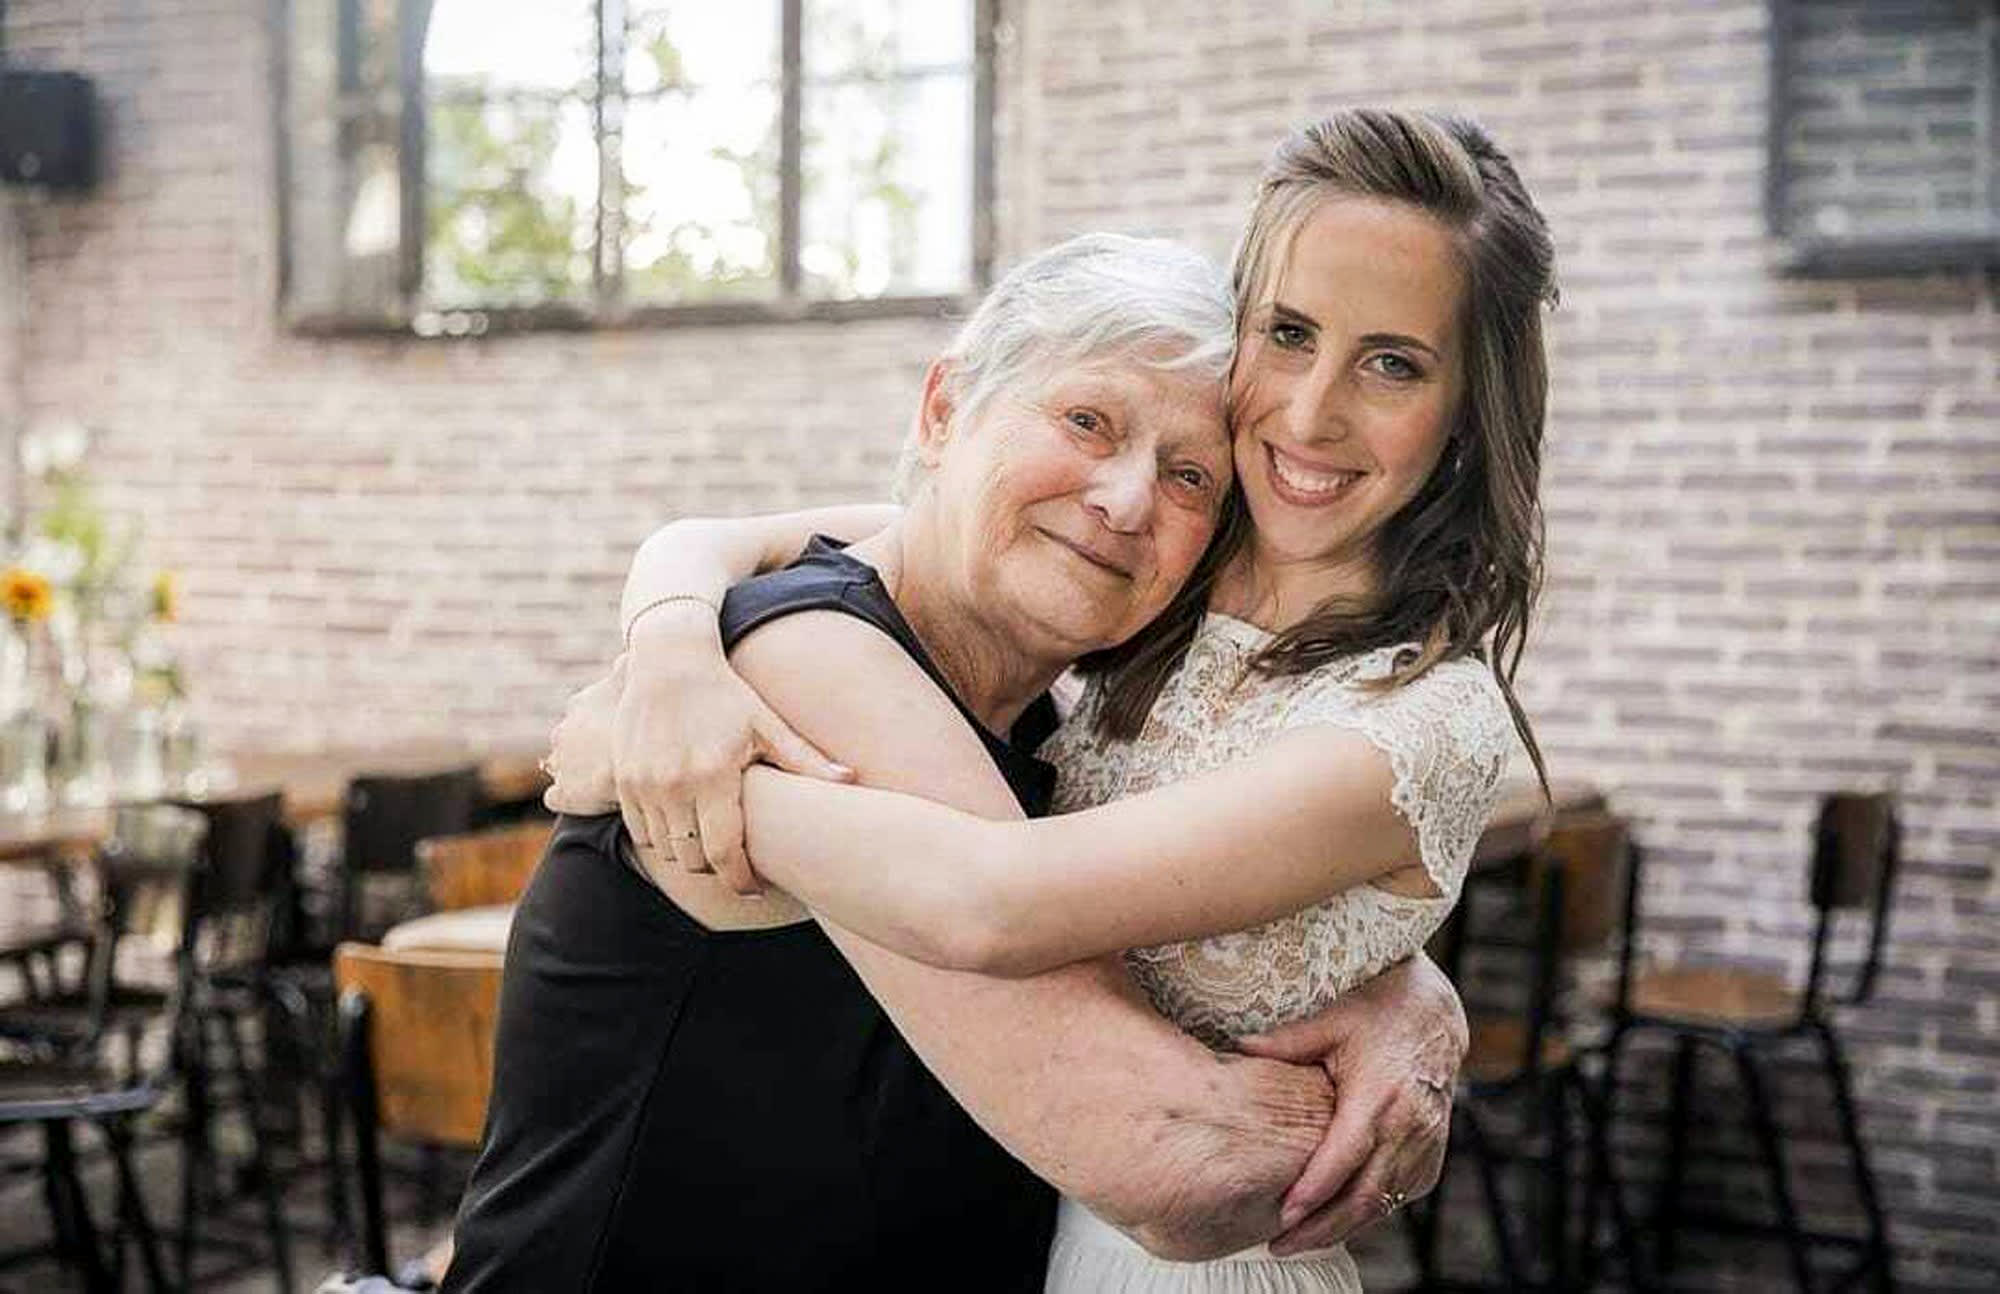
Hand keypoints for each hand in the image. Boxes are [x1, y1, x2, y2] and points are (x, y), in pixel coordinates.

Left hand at [541, 656, 626, 816]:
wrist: (640, 755)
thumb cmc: (641, 712)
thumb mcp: (636, 677)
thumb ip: (631, 664)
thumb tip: (632, 651)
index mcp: (579, 705)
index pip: (580, 713)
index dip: (596, 725)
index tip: (613, 732)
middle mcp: (562, 733)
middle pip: (568, 741)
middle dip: (584, 750)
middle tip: (611, 759)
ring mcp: (561, 764)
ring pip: (560, 768)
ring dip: (576, 774)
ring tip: (600, 782)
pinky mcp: (564, 793)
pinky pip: (555, 797)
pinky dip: (567, 799)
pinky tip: (588, 800)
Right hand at [615, 614, 851, 894]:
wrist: (668, 661)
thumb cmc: (726, 694)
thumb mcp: (767, 724)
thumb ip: (805, 758)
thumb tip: (851, 780)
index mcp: (713, 776)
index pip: (725, 854)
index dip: (741, 881)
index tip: (757, 890)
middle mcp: (674, 785)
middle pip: (695, 860)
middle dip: (719, 871)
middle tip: (740, 868)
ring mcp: (644, 784)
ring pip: (667, 850)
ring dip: (691, 856)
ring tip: (714, 846)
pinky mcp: (623, 780)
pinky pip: (642, 833)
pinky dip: (663, 839)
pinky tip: (686, 828)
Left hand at [1234, 953, 1465, 1254]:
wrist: (1432, 1014)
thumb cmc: (1375, 1012)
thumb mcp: (1331, 1020)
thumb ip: (1286, 1042)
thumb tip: (1236, 1048)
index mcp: (1381, 1094)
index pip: (1346, 1155)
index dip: (1316, 1190)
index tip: (1285, 1216)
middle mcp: (1409, 1124)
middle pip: (1366, 1194)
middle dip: (1323, 1227)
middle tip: (1281, 1245)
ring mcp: (1426, 1142)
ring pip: (1384, 1202)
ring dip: (1344, 1227)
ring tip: (1301, 1241)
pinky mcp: (1433, 1153)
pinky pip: (1401, 1194)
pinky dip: (1370, 1211)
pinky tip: (1337, 1220)